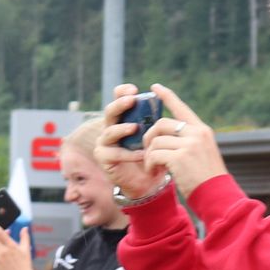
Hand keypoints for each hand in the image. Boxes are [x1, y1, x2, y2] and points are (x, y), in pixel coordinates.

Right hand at [92, 85, 160, 200]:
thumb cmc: (153, 153)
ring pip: (109, 132)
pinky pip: (114, 154)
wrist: (148, 180)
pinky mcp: (104, 157)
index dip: (123, 92)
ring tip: (135, 128)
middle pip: (110, 111)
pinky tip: (141, 154)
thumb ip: (156, 118)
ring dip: (122, 129)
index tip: (134, 90)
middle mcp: (111, 126)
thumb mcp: (156, 133)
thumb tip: (165, 97)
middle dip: (120, 104)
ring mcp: (105, 142)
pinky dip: (128, 154)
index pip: (118, 98)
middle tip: (132, 100)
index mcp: (123, 117)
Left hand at [135, 84, 225, 197]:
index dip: (167, 96)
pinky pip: (154, 154)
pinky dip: (149, 163)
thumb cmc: (207, 178)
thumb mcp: (203, 153)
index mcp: (202, 130)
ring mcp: (189, 145)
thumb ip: (189, 141)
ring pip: (156, 140)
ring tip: (152, 166)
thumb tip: (166, 135)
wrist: (216, 195)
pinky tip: (154, 171)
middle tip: (147, 151)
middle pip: (161, 124)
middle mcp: (196, 133)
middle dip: (149, 136)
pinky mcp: (180, 158)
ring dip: (149, 154)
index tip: (155, 87)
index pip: (181, 108)